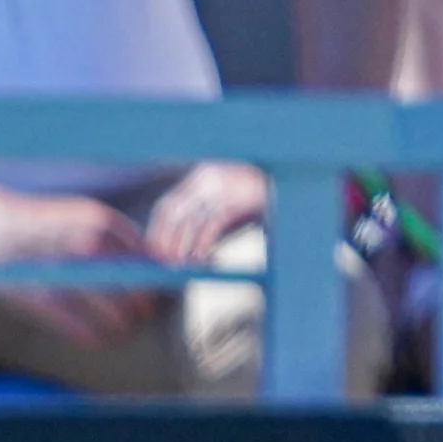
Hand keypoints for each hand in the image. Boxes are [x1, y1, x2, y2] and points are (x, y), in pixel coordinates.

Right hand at [0, 188, 161, 347]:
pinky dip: (92, 335)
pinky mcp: (40, 295)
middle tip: (141, 317)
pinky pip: (79, 323)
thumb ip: (109, 237)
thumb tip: (148, 266)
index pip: (143, 256)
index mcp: (98, 221)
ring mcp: (62, 268)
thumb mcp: (78, 216)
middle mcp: (84, 242)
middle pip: (132, 282)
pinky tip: (98, 340)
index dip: (153, 279)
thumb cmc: (37, 228)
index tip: (153, 293)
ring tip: (123, 331)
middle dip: (142, 304)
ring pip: (111, 305)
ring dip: (122, 322)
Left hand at [146, 160, 270, 268]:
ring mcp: (222, 186)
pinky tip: (200, 257)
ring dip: (182, 245)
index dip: (156, 230)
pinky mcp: (239, 197)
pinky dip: (203, 242)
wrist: (290, 186)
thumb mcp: (223, 205)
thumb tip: (176, 246)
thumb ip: (201, 217)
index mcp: (199, 178)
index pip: (166, 205)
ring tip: (179, 263)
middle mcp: (207, 179)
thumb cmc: (255, 202)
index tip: (152, 251)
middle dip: (164, 239)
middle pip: (173, 211)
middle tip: (163, 261)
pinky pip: (213, 223)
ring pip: (191, 219)